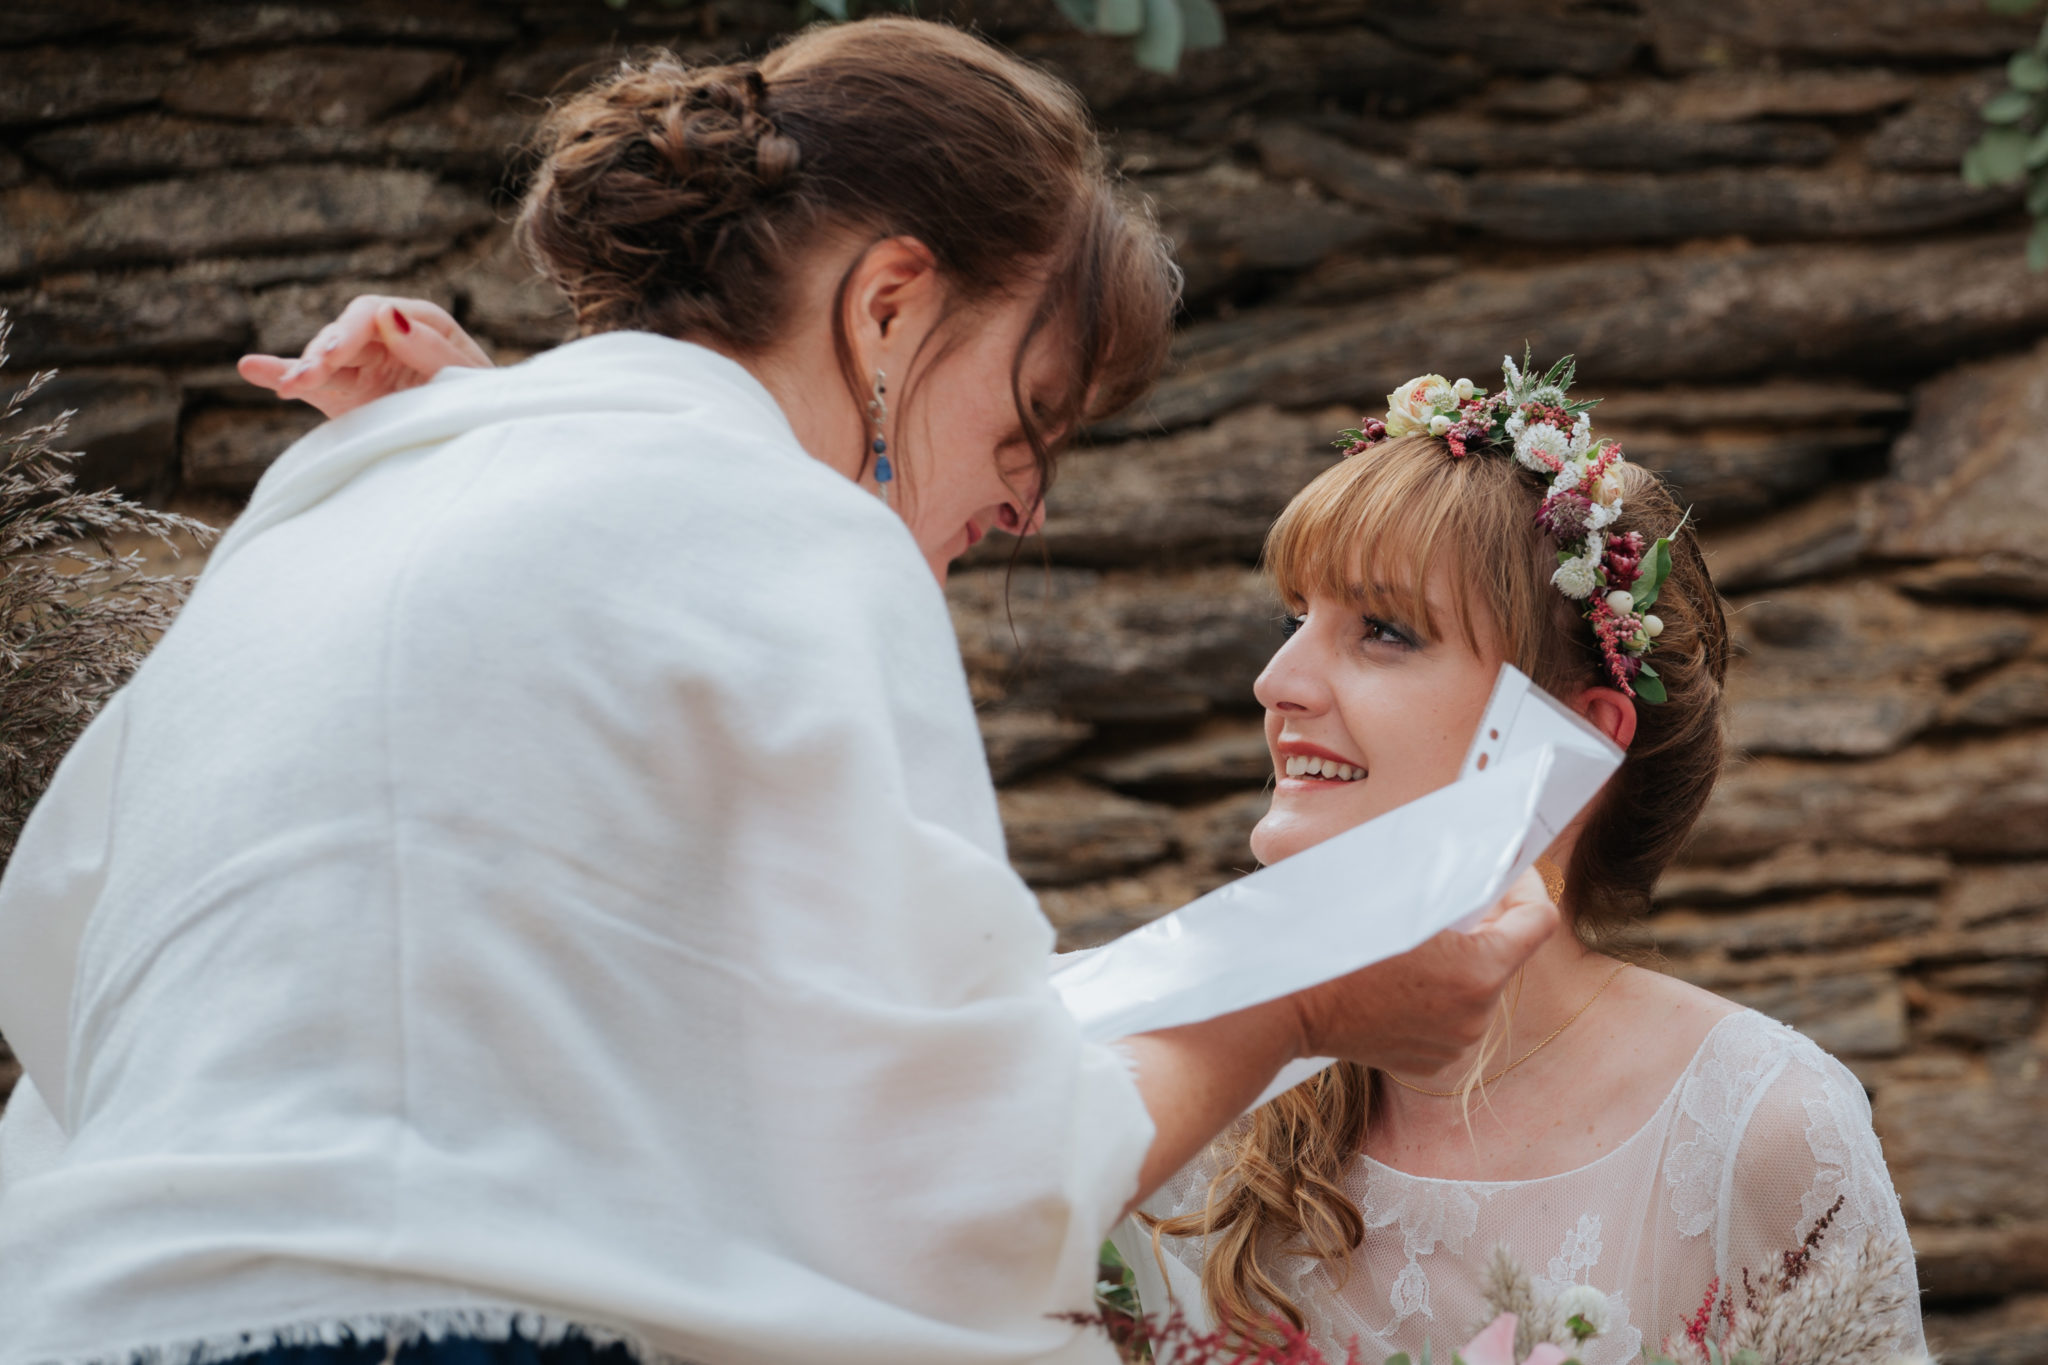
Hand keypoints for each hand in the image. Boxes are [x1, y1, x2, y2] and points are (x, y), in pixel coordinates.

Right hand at [237, 296, 493, 418]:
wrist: (488, 441)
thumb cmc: (487, 405)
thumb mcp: (471, 379)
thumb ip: (432, 350)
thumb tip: (389, 314)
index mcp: (423, 323)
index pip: (377, 314)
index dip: (354, 330)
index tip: (339, 350)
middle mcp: (388, 338)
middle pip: (345, 334)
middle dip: (326, 351)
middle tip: (312, 374)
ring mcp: (364, 367)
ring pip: (325, 359)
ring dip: (304, 369)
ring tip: (289, 386)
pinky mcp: (347, 396)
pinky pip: (312, 384)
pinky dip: (282, 375)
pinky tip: (250, 368)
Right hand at [1287, 868, 1558, 1073]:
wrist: (1283, 1004)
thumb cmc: (1332, 938)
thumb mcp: (1396, 895)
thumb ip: (1446, 878)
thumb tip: (1476, 859)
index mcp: (1478, 972)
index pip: (1540, 921)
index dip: (1525, 887)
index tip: (1503, 872)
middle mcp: (1476, 1016)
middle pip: (1504, 954)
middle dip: (1483, 923)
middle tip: (1446, 898)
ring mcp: (1453, 1045)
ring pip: (1476, 986)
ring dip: (1457, 960)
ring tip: (1412, 941)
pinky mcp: (1429, 1063)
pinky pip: (1450, 1018)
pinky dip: (1434, 996)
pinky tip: (1396, 979)